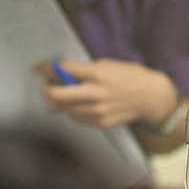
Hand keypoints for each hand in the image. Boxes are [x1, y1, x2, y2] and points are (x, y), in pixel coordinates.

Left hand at [35, 59, 178, 128]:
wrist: (150, 97)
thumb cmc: (129, 77)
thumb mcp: (107, 65)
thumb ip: (85, 70)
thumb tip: (62, 73)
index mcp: (97, 74)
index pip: (64, 70)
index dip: (46, 68)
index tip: (38, 68)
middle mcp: (95, 93)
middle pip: (58, 96)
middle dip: (47, 90)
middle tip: (46, 86)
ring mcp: (98, 111)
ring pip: (65, 109)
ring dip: (60, 102)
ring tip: (63, 95)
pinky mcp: (101, 123)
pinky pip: (78, 118)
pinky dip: (73, 111)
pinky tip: (79, 105)